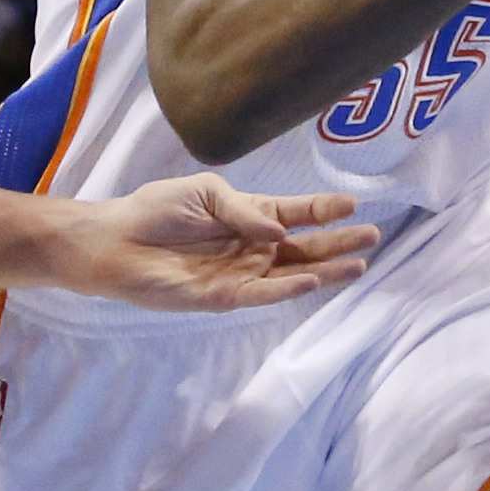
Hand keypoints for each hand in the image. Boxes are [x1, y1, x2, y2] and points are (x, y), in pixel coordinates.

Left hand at [60, 175, 379, 311]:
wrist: (116, 241)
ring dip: (326, 270)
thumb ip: (244, 210)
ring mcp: (242, 273)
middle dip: (339, 241)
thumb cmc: (157, 210)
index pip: (297, 212)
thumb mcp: (205, 193)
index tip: (351, 204)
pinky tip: (313, 280)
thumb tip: (280, 231)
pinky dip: (289, 288)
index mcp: (250, 215)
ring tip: (359, 264)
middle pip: (306, 246)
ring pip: (294, 273)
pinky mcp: (225, 297)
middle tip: (373, 235)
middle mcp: (253, 246)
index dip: (323, 210)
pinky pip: (264, 293)